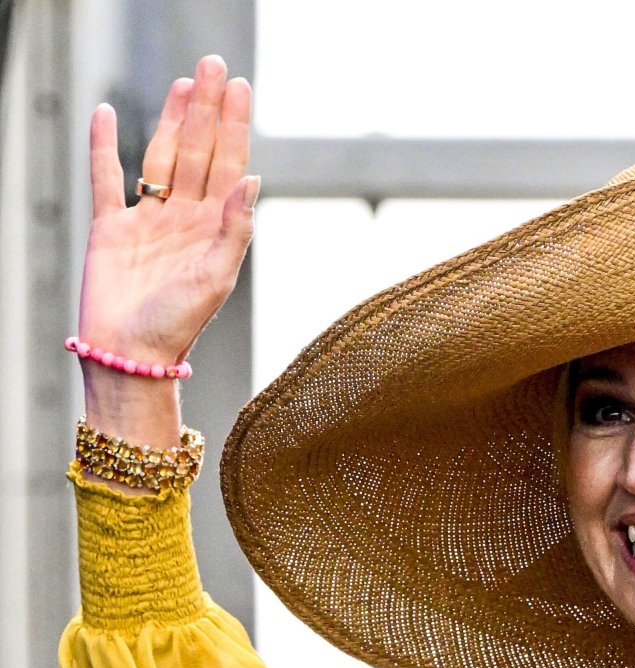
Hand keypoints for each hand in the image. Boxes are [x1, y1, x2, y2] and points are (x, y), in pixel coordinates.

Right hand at [78, 55, 255, 452]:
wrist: (130, 357)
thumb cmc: (177, 327)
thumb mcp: (216, 279)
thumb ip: (235, 229)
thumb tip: (252, 180)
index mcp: (213, 232)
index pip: (228, 167)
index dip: (234, 126)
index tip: (241, 87)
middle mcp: (183, 221)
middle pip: (198, 152)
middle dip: (206, 109)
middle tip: (214, 63)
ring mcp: (147, 222)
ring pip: (161, 157)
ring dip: (171, 119)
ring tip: (185, 82)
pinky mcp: (110, 228)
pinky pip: (105, 178)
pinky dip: (104, 145)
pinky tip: (107, 113)